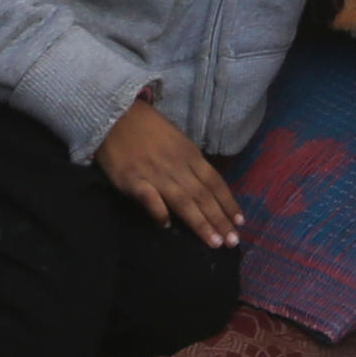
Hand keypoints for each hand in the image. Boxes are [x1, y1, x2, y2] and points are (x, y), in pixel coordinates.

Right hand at [97, 98, 245, 247]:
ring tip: (214, 242)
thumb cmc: (148, 129)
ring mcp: (155, 173)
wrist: (115, 114)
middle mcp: (177, 165)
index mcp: (190, 154)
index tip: (240, 222)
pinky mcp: (132, 179)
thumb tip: (204, 190)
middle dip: (220, 219)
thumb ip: (190, 164)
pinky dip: (159, 212)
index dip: (228, 203)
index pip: (215, 182)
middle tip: (233, 241)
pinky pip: (149, 198)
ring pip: (183, 200)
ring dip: (200, 222)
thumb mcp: (178, 141)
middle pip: (203, 195)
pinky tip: (166, 226)